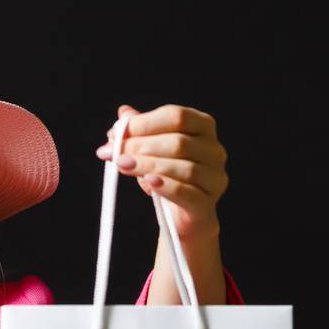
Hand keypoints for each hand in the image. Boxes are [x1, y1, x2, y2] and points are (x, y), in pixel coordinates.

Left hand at [96, 103, 228, 241]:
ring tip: (123, 165)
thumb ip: (141, 131)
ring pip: (182, 167)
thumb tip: (123, 114)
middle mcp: (214, 150)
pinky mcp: (207, 203)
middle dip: (141, 145)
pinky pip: (185, 192)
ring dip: (147, 165)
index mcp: (203, 127)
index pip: (177, 116)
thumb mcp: (152, 149)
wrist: (183, 215)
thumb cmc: (169, 176)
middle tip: (114, 152)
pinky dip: (164, 186)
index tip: (116, 132)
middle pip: (178, 142)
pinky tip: (147, 182)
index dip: (145, 123)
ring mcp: (214, 177)